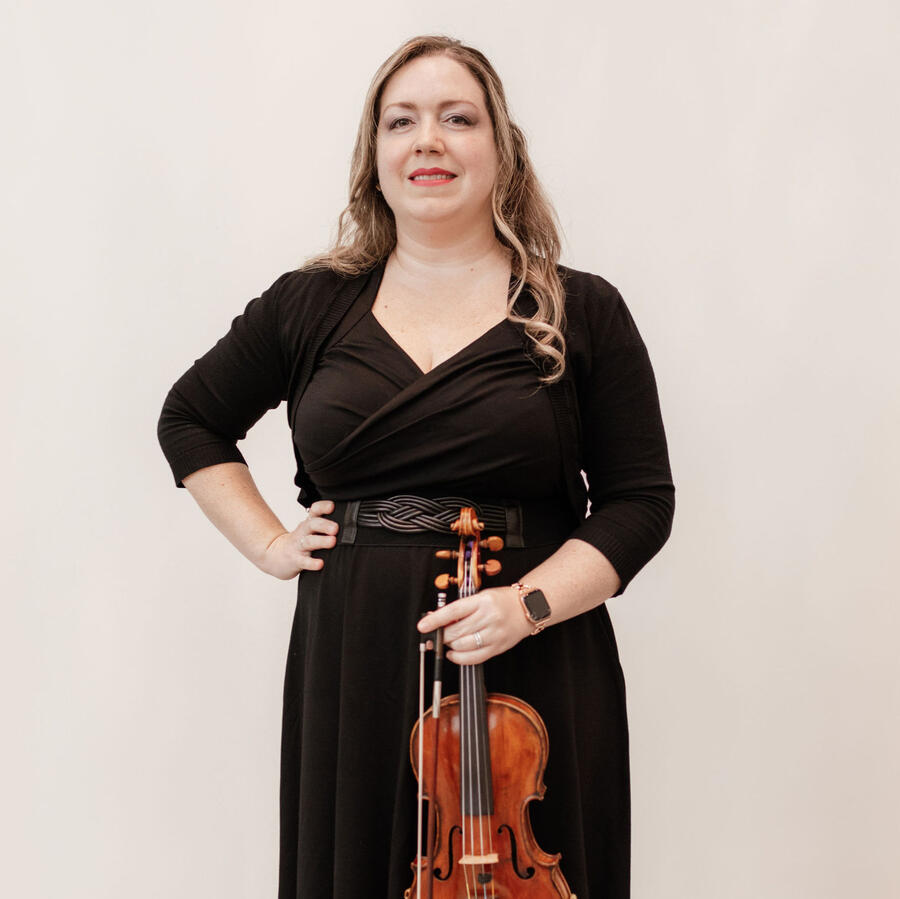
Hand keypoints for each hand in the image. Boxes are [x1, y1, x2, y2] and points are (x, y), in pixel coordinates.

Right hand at [259, 500, 338, 579]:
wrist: (277, 556)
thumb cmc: (300, 542)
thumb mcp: (311, 530)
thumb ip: (327, 525)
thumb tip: (352, 523)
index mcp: (309, 523)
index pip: (315, 510)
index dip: (322, 507)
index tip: (332, 506)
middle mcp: (304, 532)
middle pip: (312, 524)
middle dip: (324, 525)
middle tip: (335, 528)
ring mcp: (299, 546)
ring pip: (309, 542)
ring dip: (321, 541)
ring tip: (332, 542)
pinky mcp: (296, 560)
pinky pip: (304, 561)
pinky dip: (312, 563)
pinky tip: (320, 564)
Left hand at [417, 586, 532, 664]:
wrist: (528, 607)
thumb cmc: (502, 600)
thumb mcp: (481, 597)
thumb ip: (461, 609)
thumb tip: (437, 619)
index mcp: (483, 601)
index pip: (454, 611)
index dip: (435, 620)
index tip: (423, 626)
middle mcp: (489, 617)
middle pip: (457, 631)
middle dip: (442, 635)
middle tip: (438, 634)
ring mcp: (494, 634)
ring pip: (463, 646)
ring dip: (450, 646)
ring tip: (450, 640)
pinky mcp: (498, 647)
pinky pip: (474, 658)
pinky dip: (459, 658)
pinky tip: (454, 653)